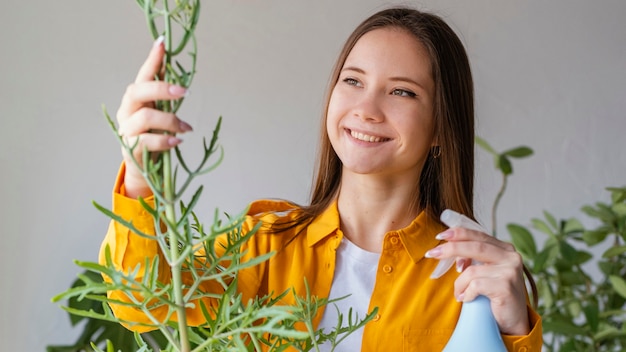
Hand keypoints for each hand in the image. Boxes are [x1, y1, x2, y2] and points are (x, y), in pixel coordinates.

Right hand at [116, 36, 192, 198]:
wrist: (143, 167)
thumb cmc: (154, 135)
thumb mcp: (160, 113)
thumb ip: (165, 97)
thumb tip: (177, 73)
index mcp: (135, 99)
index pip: (143, 75)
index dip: (152, 59)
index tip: (162, 43)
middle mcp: (127, 110)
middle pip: (138, 91)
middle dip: (161, 89)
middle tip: (184, 92)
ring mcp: (126, 129)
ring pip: (145, 117)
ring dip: (171, 121)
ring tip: (186, 128)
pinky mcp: (130, 148)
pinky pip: (148, 141)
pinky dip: (166, 140)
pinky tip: (177, 141)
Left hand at [427, 228, 529, 335]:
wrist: (514, 322)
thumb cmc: (496, 296)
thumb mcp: (486, 272)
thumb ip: (474, 259)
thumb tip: (452, 251)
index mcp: (506, 249)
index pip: (479, 235)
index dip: (459, 233)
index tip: (440, 234)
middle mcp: (511, 257)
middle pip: (475, 247)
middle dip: (451, 249)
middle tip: (432, 253)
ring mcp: (510, 271)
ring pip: (471, 271)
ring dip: (459, 284)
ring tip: (459, 294)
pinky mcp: (506, 287)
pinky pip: (475, 286)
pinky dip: (466, 293)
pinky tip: (467, 299)